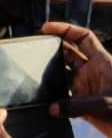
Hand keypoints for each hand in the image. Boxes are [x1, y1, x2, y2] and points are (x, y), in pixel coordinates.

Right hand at [43, 22, 111, 136]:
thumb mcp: (105, 104)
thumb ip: (77, 106)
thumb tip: (52, 109)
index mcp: (102, 62)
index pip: (83, 37)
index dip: (66, 29)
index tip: (47, 28)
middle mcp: (92, 72)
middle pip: (68, 52)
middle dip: (52, 49)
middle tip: (34, 49)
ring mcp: (87, 87)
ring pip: (62, 74)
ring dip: (50, 74)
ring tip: (33, 74)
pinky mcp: (83, 104)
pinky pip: (63, 97)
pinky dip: (54, 100)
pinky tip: (45, 103)